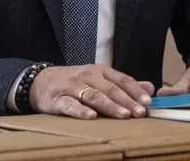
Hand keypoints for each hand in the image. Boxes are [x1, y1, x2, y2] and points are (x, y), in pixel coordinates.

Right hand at [29, 64, 154, 119]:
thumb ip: (124, 84)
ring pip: (94, 96)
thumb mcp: (100, 78)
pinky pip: (70, 105)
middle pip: (111, 89)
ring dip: (110, 106)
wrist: (40, 81)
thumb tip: (149, 87)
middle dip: (127, 101)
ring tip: (124, 115)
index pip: (122, 80)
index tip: (149, 101)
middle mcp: (88, 76)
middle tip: (141, 112)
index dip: (136, 90)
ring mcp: (73, 87)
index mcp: (100, 71)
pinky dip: (81, 111)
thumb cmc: (75, 81)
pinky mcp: (58, 99)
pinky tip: (91, 117)